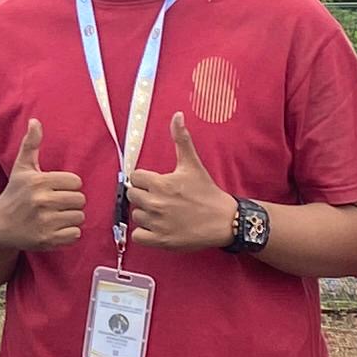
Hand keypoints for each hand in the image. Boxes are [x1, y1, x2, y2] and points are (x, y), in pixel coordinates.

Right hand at [0, 119, 82, 257]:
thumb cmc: (13, 194)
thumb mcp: (21, 168)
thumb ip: (31, 144)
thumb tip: (35, 121)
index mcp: (39, 181)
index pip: (76, 182)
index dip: (68, 185)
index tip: (56, 189)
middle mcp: (42, 201)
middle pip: (80, 200)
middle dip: (71, 202)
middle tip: (58, 204)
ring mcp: (45, 222)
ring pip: (79, 217)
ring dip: (71, 218)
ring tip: (57, 216)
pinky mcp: (48, 239)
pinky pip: (75, 234)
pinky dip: (69, 233)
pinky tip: (56, 228)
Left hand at [122, 112, 240, 251]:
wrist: (224, 221)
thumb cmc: (207, 192)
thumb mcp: (192, 164)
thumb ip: (181, 139)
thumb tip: (177, 115)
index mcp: (160, 183)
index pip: (134, 177)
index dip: (144, 179)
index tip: (156, 183)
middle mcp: (156, 203)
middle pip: (132, 195)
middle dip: (143, 195)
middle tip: (159, 198)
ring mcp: (157, 223)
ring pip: (136, 215)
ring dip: (146, 214)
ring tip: (163, 212)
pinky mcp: (160, 240)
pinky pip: (138, 236)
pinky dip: (145, 233)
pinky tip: (158, 227)